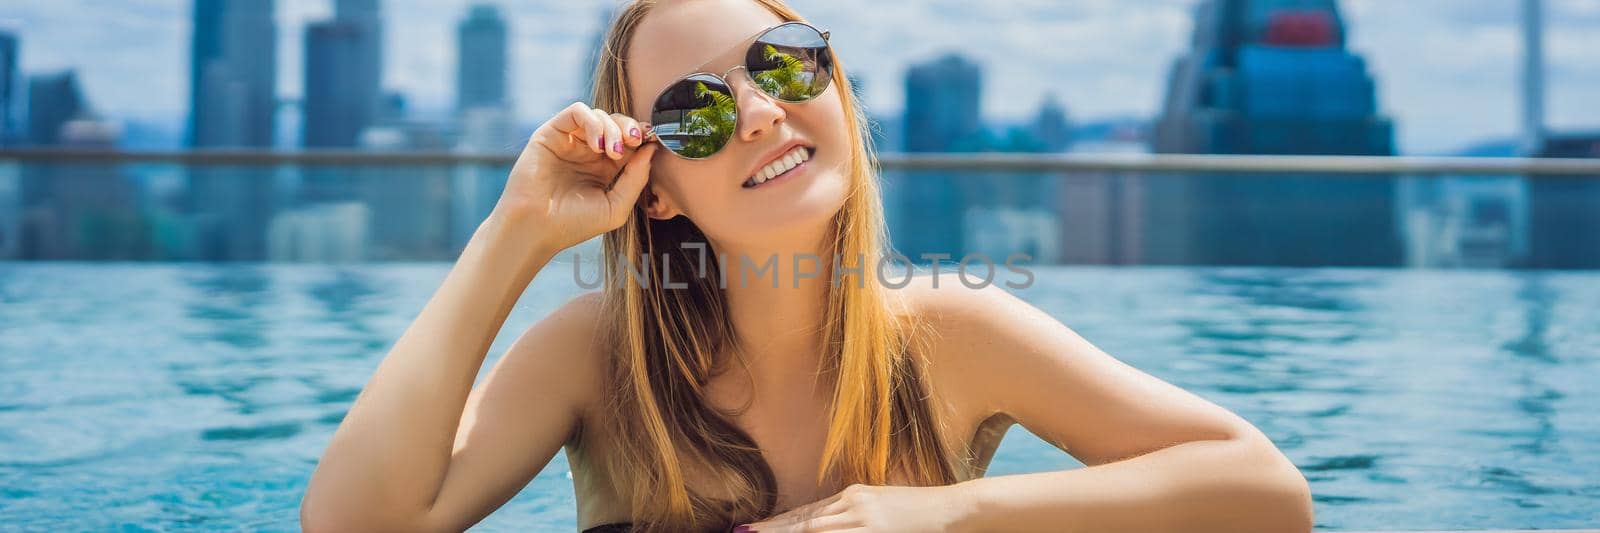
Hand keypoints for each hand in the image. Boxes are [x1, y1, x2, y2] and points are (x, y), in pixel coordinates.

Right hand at [491, 101, 658, 253]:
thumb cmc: (574, 224)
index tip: (653, 140)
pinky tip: (596, 145)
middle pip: (617, 123)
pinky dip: (592, 121)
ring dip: (612, 128)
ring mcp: (570, 141)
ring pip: (599, 115)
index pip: (629, 142)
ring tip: (612, 152)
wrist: (536, 228)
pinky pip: (577, 111)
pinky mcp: (552, 133)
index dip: (643, 137)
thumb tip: (652, 149)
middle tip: (635, 140)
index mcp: (604, 168)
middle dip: (630, 128)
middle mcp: (587, 151)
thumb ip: (636, 178)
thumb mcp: (617, 206)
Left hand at [740, 484, 977, 532]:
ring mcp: (863, 520)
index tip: (753, 529)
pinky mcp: (874, 531)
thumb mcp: (879, 505)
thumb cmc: (918, 512)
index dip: (778, 523)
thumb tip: (818, 524)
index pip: (807, 513)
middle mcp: (853, 505)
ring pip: (815, 531)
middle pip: (805, 522)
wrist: (953, 510)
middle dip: (773, 532)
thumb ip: (852, 515)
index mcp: (853, 496)